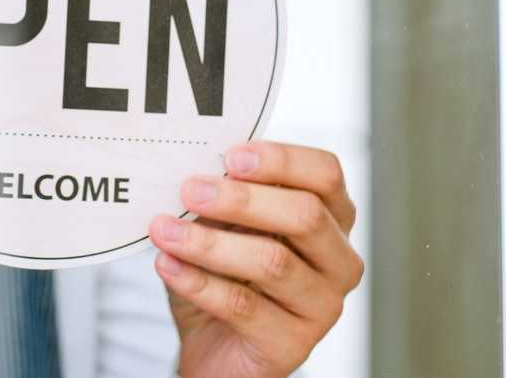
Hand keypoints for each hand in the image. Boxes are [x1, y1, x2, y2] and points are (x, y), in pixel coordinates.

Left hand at [148, 141, 363, 377]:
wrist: (216, 349)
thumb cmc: (228, 279)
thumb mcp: (227, 229)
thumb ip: (227, 201)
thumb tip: (201, 175)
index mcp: (333, 220)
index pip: (326, 175)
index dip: (282, 160)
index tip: (231, 157)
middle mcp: (340, 261)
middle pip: (305, 215)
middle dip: (241, 199)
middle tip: (190, 190)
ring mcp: (323, 307)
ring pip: (272, 262)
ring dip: (209, 243)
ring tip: (165, 230)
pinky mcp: (293, 345)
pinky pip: (243, 306)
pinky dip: (197, 282)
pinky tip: (167, 265)